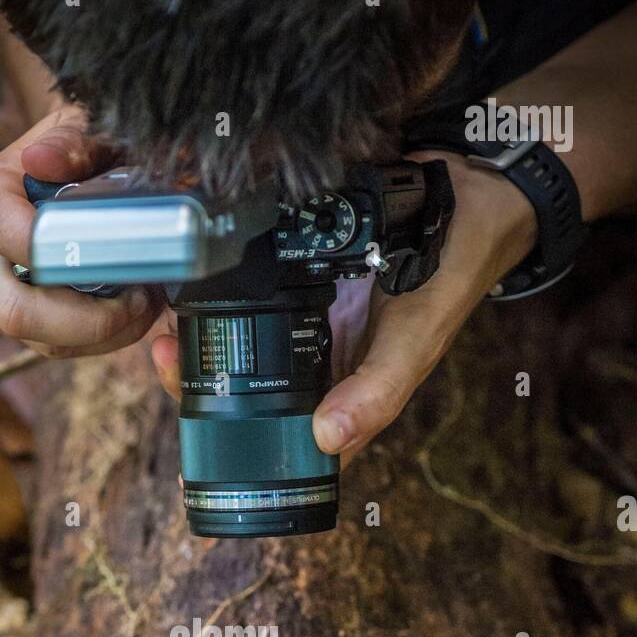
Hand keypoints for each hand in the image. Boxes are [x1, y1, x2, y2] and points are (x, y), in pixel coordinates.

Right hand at [0, 106, 162, 357]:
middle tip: (141, 302)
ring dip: (104, 335)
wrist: (81, 165)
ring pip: (44, 342)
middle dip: (87, 322)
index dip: (54, 259)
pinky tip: (132, 314)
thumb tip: (41, 161)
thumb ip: (72, 142)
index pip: (2, 235)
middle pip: (17, 312)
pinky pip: (59, 349)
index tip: (114, 265)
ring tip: (146, 303)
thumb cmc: (87, 146)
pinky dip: (102, 340)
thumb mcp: (87, 126)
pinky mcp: (21, 321)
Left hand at [151, 154, 538, 458]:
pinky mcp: (301, 276)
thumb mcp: (416, 339)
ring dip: (200, 339)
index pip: (285, 442)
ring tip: (167, 323)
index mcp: (345, 395)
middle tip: (163, 354)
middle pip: (248, 394)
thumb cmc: (451, 273)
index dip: (237, 446)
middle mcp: (321, 365)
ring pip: (242, 345)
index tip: (193, 425)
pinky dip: (219, 288)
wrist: (473, 190)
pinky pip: (252, 291)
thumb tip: (327, 440)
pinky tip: (191, 281)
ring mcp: (308, 322)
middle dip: (197, 383)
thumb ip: (377, 392)